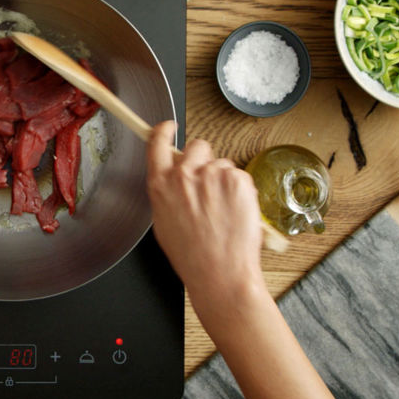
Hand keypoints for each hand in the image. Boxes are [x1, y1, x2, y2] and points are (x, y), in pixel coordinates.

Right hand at [146, 121, 265, 324]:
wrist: (220, 272)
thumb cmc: (193, 256)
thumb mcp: (164, 223)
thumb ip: (167, 193)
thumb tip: (173, 179)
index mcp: (161, 185)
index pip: (157, 142)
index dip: (163, 130)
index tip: (169, 126)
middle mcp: (184, 174)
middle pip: (197, 146)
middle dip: (204, 160)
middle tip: (209, 186)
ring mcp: (213, 175)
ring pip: (222, 164)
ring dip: (224, 180)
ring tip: (224, 211)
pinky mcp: (238, 180)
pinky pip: (240, 176)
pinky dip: (240, 191)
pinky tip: (235, 212)